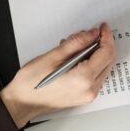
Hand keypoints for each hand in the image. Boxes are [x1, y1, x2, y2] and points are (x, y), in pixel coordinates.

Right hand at [0, 23, 115, 127]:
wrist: (22, 103)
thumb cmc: (31, 83)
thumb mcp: (52, 57)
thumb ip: (76, 43)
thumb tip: (91, 34)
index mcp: (83, 79)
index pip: (106, 53)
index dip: (106, 37)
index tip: (102, 27)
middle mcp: (90, 89)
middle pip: (107, 61)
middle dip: (102, 44)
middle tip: (90, 33)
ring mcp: (88, 95)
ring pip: (102, 68)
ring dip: (95, 54)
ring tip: (76, 45)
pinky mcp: (84, 96)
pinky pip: (95, 76)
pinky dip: (90, 64)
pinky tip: (76, 57)